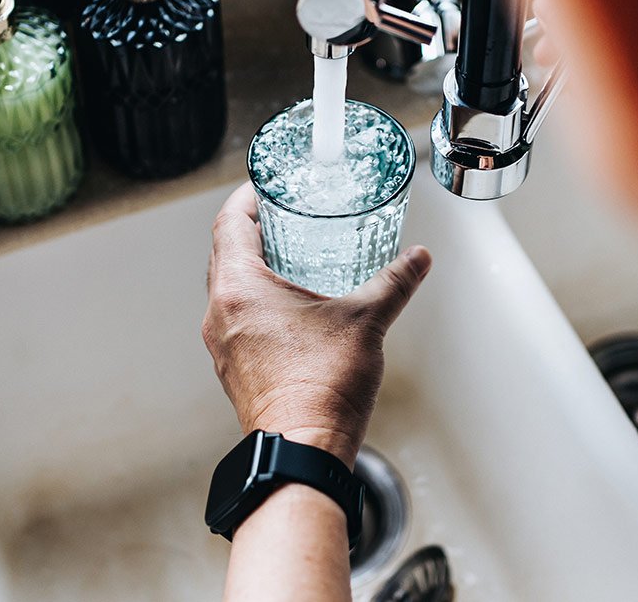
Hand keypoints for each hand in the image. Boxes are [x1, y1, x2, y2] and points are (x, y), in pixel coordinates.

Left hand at [203, 183, 431, 465]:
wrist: (303, 453)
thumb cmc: (321, 388)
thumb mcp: (365, 321)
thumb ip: (393, 282)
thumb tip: (417, 259)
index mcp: (239, 289)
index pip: (229, 224)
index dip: (246, 198)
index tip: (263, 185)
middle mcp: (220, 314)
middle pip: (224, 255)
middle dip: (251, 231)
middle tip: (281, 215)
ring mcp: (222, 345)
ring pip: (228, 290)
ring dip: (252, 269)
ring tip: (287, 257)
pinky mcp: (234, 370)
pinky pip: (236, 321)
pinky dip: (256, 303)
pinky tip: (289, 309)